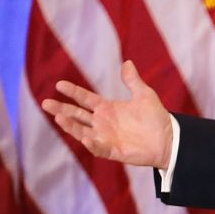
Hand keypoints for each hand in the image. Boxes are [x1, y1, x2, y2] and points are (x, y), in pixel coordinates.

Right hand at [41, 60, 173, 168]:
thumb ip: (133, 81)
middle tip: (45, 103)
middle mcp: (102, 122)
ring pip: (81, 131)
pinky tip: (85, 137)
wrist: (169, 139)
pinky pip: (98, 147)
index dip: (73, 92)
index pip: (85, 99)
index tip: (59, 84)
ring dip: (70, 126)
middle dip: (61, 109)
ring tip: (58, 118)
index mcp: (107, 108)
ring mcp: (105, 137)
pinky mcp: (112, 150)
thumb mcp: (144, 95)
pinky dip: (91, 143)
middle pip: (76, 115)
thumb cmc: (156, 118)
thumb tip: (127, 63)